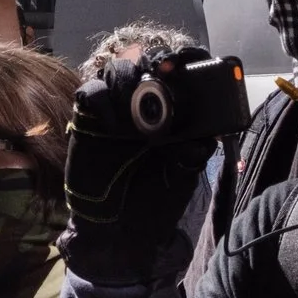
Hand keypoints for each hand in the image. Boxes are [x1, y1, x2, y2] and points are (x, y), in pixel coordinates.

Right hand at [62, 54, 219, 285]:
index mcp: (171, 118)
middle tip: (161, 73)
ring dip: (126, 76)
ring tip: (133, 98)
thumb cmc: (156, 204)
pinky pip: (88, 94)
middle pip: (145, 67)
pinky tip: (110, 118)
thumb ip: (194, 151)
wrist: (120, 234)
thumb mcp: (183, 176)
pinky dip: (98, 94)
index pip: (176, 78)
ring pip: (116, 72)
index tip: (188, 65)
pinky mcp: (87, 123)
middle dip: (152, 64)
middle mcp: (143, 109)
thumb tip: (210, 130)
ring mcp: (113, 114)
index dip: (182, 65)